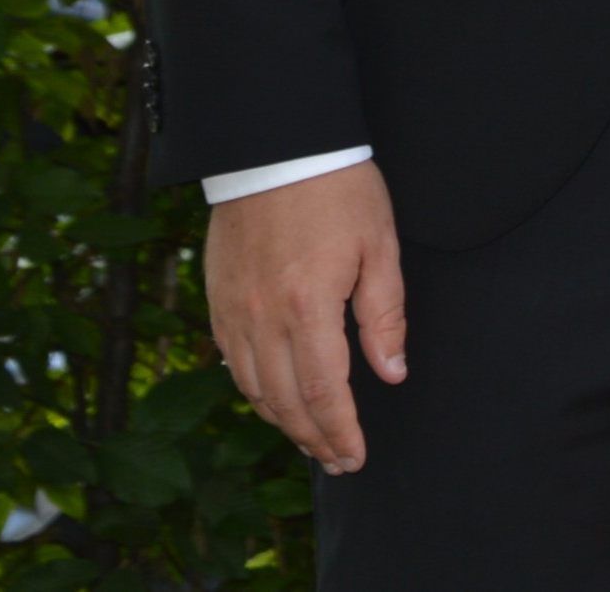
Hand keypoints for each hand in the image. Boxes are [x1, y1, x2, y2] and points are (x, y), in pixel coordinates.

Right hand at [204, 159, 404, 474]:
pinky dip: (255, 391)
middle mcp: (262, 318)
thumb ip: (385, 315)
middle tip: (339, 460)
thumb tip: (393, 373)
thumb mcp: (379, 246)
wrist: (276, 148)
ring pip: (254, 389)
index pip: (324, 392)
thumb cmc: (338, 191)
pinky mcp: (217, 300)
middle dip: (314, 438)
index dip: (341, 430)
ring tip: (311, 440)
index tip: (356, 456)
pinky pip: (232, 362)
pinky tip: (274, 399)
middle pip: (285, 402)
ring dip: (283, 421)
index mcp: (308, 307)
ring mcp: (233, 311)